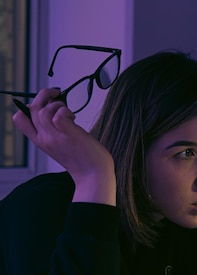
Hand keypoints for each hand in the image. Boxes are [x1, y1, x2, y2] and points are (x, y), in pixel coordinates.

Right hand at [12, 88, 115, 204]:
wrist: (94, 176)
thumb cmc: (83, 159)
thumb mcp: (61, 144)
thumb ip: (55, 130)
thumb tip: (56, 109)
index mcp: (40, 141)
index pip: (19, 120)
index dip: (27, 106)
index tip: (42, 104)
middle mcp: (44, 139)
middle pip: (31, 109)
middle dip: (43, 95)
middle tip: (56, 93)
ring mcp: (55, 137)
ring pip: (43, 110)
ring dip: (57, 104)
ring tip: (69, 113)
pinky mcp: (68, 135)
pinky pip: (59, 114)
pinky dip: (66, 110)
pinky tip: (74, 118)